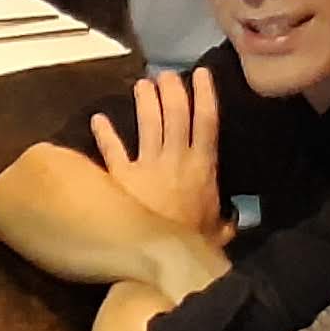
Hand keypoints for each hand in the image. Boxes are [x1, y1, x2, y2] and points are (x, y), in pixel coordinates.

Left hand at [93, 65, 226, 242]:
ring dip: (145, 102)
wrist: (161, 257)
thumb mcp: (217, 232)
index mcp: (203, 167)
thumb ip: (223, 222)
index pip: (207, 121)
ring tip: (142, 84)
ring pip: (147, 125)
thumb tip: (232, 222)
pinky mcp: (122, 177)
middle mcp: (176, 159)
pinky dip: (105, 134)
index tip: (201, 73)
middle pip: (175, 115)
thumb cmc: (193, 245)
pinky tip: (97, 119)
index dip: (204, 95)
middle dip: (172, 91)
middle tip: (167, 75)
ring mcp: (147, 166)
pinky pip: (112, 151)